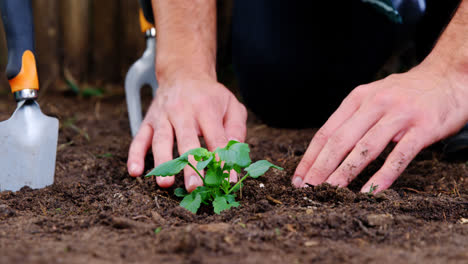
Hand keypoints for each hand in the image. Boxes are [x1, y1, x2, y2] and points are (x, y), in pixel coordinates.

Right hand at [127, 75, 246, 191]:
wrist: (183, 73)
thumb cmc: (211, 96)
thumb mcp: (231, 105)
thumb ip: (236, 128)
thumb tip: (234, 153)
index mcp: (206, 108)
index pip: (215, 138)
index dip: (222, 160)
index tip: (227, 180)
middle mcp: (182, 111)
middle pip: (186, 141)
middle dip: (190, 165)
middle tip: (194, 187)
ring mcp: (163, 116)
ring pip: (161, 141)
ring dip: (162, 162)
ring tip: (165, 183)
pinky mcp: (148, 121)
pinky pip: (139, 138)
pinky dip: (135, 155)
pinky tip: (135, 172)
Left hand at [292, 64, 467, 192]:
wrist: (450, 77)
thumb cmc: (407, 93)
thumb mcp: (374, 96)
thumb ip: (352, 118)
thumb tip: (326, 149)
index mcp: (358, 98)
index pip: (327, 132)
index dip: (310, 157)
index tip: (298, 177)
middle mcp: (375, 104)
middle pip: (340, 141)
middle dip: (320, 168)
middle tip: (307, 188)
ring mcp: (399, 116)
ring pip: (365, 149)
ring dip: (344, 173)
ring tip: (329, 191)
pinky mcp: (423, 129)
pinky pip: (398, 157)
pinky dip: (382, 176)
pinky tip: (369, 191)